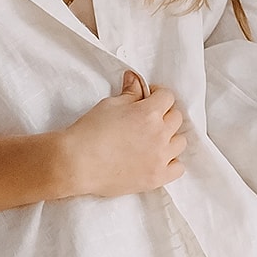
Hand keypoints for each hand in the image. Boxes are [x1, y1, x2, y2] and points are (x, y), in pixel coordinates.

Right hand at [62, 71, 187, 198]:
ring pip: (179, 142)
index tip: (149, 98)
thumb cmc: (90, 132)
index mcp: (149, 113)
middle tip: (148, 119)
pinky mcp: (156, 177)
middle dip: (163, 114)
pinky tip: (158, 159)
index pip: (167, 97)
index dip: (158, 94)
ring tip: (153, 140)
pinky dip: (171, 162)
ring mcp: (160, 158)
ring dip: (169, 137)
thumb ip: (130, 93)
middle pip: (176, 118)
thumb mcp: (110, 105)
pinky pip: (178, 168)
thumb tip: (135, 79)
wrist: (77, 163)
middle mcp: (159, 134)